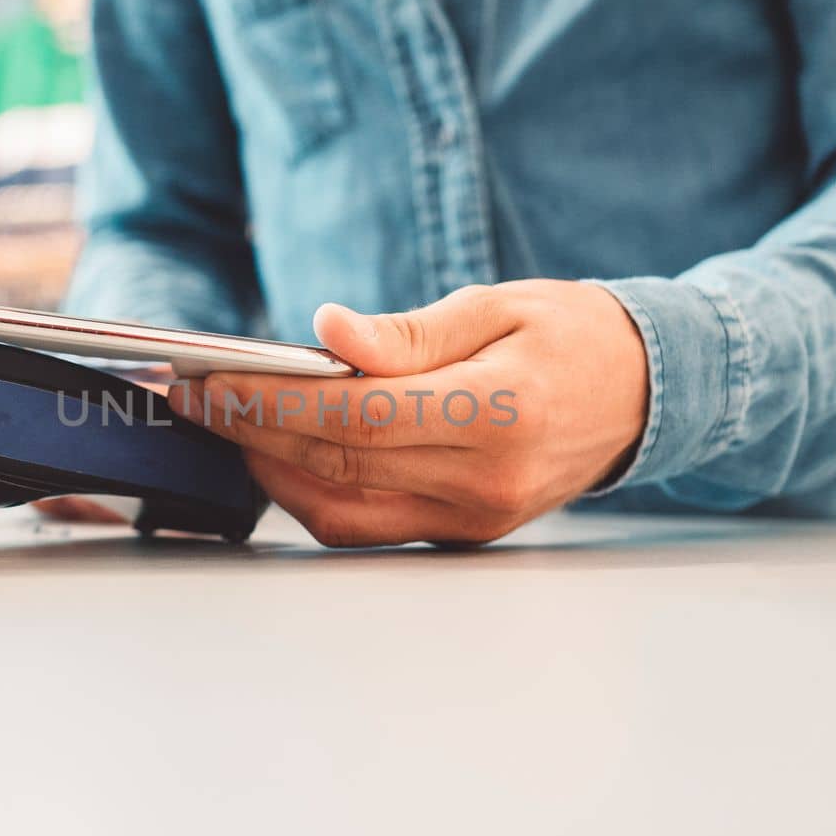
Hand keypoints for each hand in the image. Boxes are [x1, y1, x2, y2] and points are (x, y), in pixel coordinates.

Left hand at [177, 281, 648, 546]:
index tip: (205, 376)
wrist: (645, 394)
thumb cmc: (574, 336)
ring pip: (341, 511)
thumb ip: (408, 332)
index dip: (269, 399)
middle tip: (191, 395)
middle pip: (337, 465)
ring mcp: (473, 517)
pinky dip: (312, 491)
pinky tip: (280, 451)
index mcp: (501, 413)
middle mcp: (485, 481)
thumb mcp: (498, 304)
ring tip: (225, 420)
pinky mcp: (462, 531)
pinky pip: (367, 524)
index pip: (356, 415)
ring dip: (270, 469)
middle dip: (250, 431)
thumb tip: (327, 333)